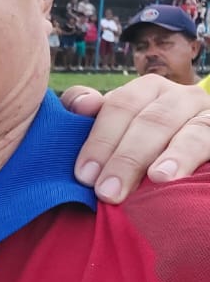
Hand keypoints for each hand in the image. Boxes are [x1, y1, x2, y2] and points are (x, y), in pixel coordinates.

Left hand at [64, 74, 209, 202]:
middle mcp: (181, 97)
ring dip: (175, 155)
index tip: (84, 176)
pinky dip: (197, 157)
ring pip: (193, 130)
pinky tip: (184, 176)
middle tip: (108, 192)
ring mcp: (208, 115)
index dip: (100, 140)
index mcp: (147, 89)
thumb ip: (91, 115)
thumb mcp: (115, 126)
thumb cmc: (138, 143)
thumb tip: (83, 105)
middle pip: (153, 121)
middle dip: (127, 158)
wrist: (187, 149)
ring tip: (158, 179)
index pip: (120, 106)